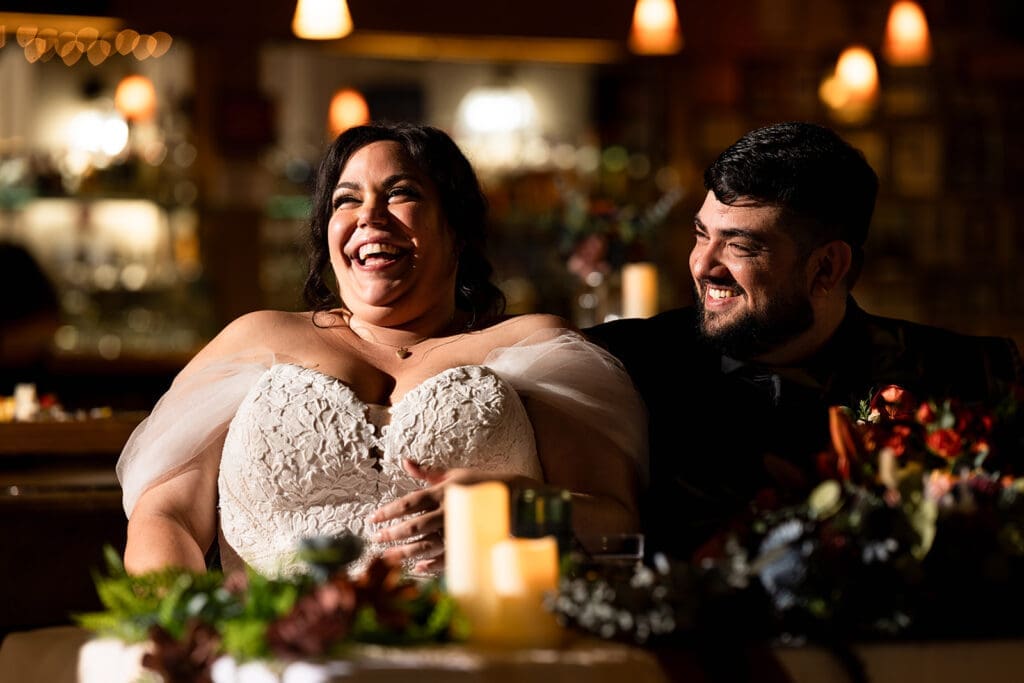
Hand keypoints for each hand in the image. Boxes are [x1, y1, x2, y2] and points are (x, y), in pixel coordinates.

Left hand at [370, 461, 508, 573]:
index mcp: (443, 492)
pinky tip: (416, 569)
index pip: (409, 502)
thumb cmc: (480, 484)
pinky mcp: (467, 545)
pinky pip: (445, 560)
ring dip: (404, 553)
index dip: (388, 511)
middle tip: (375, 539)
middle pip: (414, 526)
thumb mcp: (454, 474)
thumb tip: (405, 461)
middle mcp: (448, 512)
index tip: (372, 518)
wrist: (514, 499)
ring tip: (386, 557)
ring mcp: (457, 531)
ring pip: (426, 545)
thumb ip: (428, 473)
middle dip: (392, 534)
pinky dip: (429, 566)